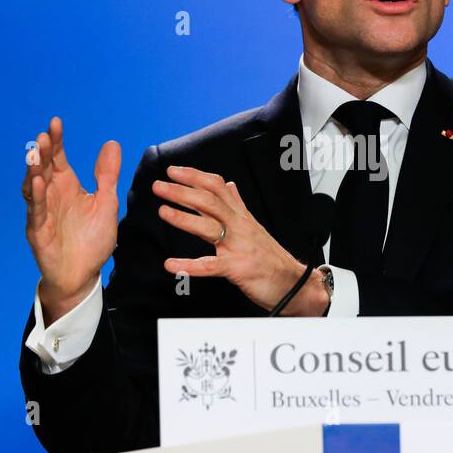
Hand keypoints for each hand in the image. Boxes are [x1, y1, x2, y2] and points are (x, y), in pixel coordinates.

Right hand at [23, 116, 120, 324]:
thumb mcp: (106, 202)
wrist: (84, 274)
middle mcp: (52, 196)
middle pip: (44, 168)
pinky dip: (36, 197)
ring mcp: (42, 213)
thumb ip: (107, 175)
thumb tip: (112, 143)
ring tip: (35, 154)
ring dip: (34, 171)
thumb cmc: (93, 239)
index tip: (55, 122)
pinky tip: (38, 183)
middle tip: (44, 135)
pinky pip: (36, 212)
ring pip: (34, 187)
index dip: (57, 141)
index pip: (59, 159)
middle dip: (43, 152)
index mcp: (67, 187)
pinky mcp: (38, 231)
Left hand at [153, 165, 329, 315]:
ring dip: (183, 218)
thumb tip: (230, 186)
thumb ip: (238, 205)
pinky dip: (189, 266)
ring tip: (162, 211)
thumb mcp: (254, 226)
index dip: (194, 177)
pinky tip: (170, 264)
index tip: (173, 170)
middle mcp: (239, 226)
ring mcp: (238, 246)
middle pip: (209, 201)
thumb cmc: (271, 257)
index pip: (216, 187)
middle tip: (159, 186)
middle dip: (182, 191)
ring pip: (209, 226)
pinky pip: (210, 266)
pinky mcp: (237, 268)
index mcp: (241, 216)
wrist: (294, 283)